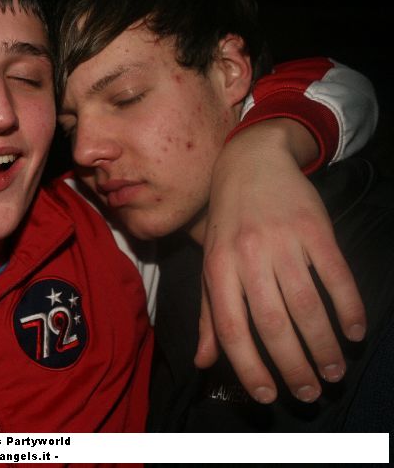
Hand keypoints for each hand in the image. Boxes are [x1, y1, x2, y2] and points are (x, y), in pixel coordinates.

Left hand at [197, 119, 365, 402]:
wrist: (249, 163)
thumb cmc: (226, 224)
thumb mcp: (210, 265)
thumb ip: (208, 315)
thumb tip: (203, 362)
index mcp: (217, 270)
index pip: (231, 328)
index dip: (249, 366)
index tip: (267, 395)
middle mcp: (247, 258)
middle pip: (272, 323)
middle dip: (292, 365)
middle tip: (310, 392)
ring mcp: (282, 242)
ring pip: (306, 305)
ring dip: (323, 345)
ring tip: (334, 370)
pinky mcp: (314, 229)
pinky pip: (335, 275)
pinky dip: (348, 306)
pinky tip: (355, 331)